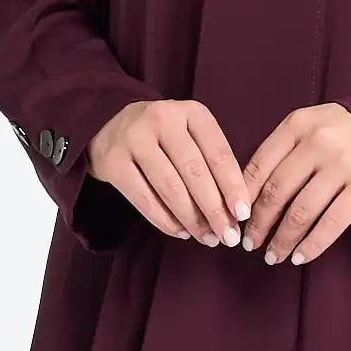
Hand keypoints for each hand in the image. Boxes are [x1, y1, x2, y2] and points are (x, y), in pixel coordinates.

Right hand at [88, 98, 247, 244]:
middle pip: (195, 172)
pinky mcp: (113, 161)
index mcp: (191, 112)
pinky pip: (143, 198)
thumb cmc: (163, 139)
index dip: (233, 186)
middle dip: (214, 210)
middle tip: (228, 236)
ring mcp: (134, 138)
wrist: (108, 129)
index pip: (218, 153)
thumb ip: (211, 166)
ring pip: (170, 187)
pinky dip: (165, 220)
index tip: (243, 214)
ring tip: (207, 238)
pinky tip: (181, 232)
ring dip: (192, 219)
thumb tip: (234, 213)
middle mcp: (162, 118)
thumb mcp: (190, 137)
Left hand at [241, 105, 350, 264]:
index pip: (259, 166)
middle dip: (259, 224)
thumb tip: (248, 197)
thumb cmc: (343, 130)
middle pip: (276, 192)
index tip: (235, 220)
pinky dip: (313, 245)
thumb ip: (282, 151)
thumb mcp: (309, 127)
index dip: (242, 198)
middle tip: (250, 243)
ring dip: (283, 240)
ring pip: (301, 212)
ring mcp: (343, 165)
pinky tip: (300, 257)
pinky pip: (332, 223)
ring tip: (273, 255)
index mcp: (297, 125)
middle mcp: (317, 143)